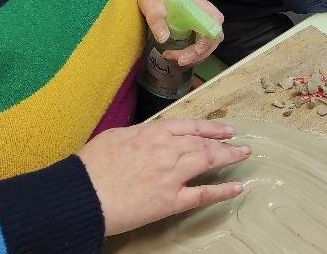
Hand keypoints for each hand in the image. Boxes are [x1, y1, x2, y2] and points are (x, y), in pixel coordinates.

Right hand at [78, 119, 249, 235]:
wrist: (83, 193)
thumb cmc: (91, 166)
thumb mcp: (115, 137)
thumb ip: (137, 135)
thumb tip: (146, 136)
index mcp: (153, 132)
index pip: (190, 126)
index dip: (210, 127)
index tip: (224, 129)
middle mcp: (168, 149)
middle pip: (203, 142)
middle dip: (224, 142)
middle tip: (240, 143)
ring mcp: (172, 174)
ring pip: (208, 161)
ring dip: (229, 157)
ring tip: (243, 155)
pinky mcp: (171, 200)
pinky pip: (203, 194)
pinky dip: (222, 191)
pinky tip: (237, 188)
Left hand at [137, 0, 223, 66]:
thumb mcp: (153, 6)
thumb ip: (157, 21)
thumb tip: (163, 39)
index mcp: (204, 10)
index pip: (212, 33)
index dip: (202, 48)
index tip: (184, 57)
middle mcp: (209, 19)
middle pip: (211, 44)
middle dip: (195, 57)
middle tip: (175, 61)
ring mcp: (204, 25)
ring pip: (206, 48)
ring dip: (191, 58)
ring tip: (170, 57)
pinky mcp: (198, 31)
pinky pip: (200, 47)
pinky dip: (190, 55)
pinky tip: (174, 57)